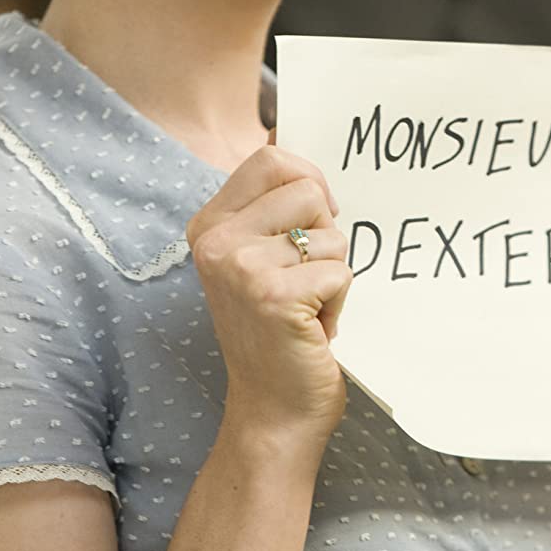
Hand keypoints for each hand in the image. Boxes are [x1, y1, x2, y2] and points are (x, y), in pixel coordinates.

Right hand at [186, 142, 351, 452]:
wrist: (272, 410)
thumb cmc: (278, 330)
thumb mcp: (261, 257)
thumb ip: (273, 205)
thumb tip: (288, 140)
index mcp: (210, 225)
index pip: (270, 158)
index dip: (308, 183)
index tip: (312, 221)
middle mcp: (216, 242)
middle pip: (308, 190)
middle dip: (324, 234)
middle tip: (303, 277)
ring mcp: (241, 268)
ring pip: (331, 235)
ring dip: (332, 273)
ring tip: (305, 306)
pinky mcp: (274, 296)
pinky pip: (341, 271)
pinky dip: (338, 301)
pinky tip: (312, 327)